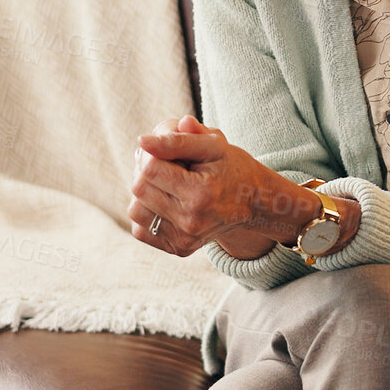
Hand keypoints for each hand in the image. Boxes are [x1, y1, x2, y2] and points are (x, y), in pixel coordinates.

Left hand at [127, 115, 319, 257]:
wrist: (253, 202)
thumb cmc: (231, 167)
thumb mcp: (213, 145)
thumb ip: (178, 139)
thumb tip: (142, 141)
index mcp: (201, 194)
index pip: (149, 168)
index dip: (151, 152)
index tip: (164, 148)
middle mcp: (191, 222)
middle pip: (139, 188)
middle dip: (146, 170)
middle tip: (166, 163)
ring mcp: (185, 239)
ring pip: (135, 210)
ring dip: (145, 193)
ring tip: (167, 183)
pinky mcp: (179, 249)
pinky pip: (141, 230)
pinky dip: (148, 213)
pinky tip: (167, 202)